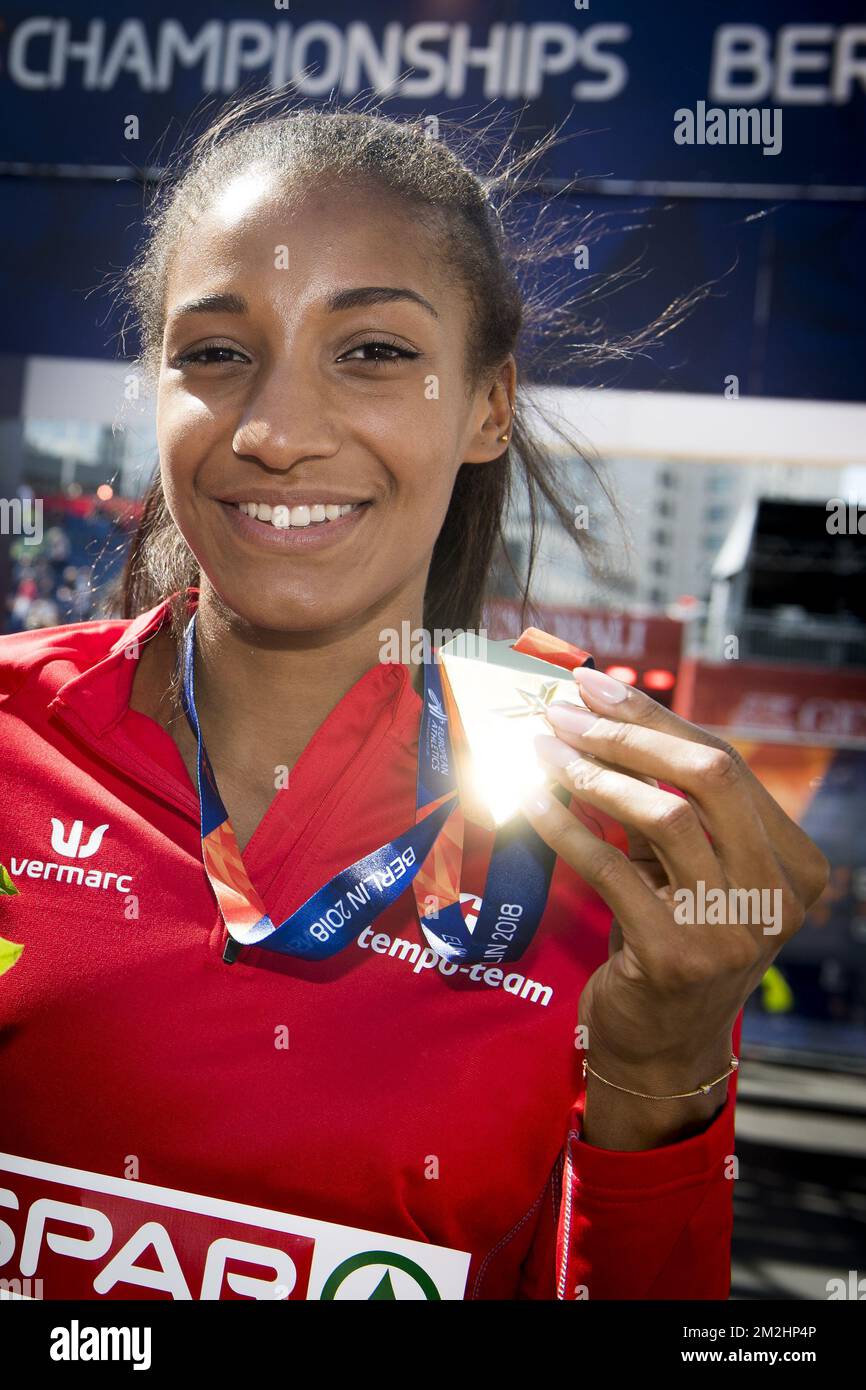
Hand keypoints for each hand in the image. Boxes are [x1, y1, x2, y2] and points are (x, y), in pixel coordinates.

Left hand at [520, 665, 828, 1148]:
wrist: (660, 1047)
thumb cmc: (669, 940)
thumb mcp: (689, 872)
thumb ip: (672, 804)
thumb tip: (603, 714)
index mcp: (796, 864)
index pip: (727, 764)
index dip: (657, 718)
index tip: (596, 685)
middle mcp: (779, 894)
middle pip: (708, 776)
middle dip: (628, 734)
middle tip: (562, 712)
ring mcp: (735, 929)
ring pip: (666, 817)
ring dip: (595, 774)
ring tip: (543, 753)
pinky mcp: (678, 958)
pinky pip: (613, 871)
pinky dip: (567, 829)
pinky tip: (531, 803)